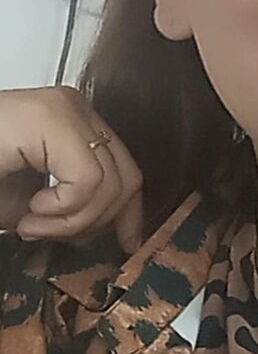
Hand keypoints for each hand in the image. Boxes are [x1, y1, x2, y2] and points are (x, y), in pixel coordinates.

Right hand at [0, 86, 143, 253]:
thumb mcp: (35, 202)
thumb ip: (78, 206)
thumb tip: (124, 233)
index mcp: (75, 123)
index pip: (127, 169)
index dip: (131, 212)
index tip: (127, 246)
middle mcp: (75, 107)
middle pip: (127, 177)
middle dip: (94, 221)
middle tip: (46, 232)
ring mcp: (63, 108)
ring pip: (111, 183)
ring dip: (70, 221)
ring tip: (30, 223)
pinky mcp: (49, 117)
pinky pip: (87, 181)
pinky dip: (61, 211)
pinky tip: (29, 212)